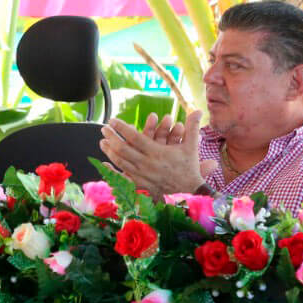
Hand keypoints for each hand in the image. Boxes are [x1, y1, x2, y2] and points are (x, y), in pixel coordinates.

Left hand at [98, 111, 215, 197]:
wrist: (191, 192)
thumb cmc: (189, 167)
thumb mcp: (191, 146)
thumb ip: (192, 127)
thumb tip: (199, 109)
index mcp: (158, 152)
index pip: (134, 137)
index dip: (121, 127)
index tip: (112, 120)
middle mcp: (148, 164)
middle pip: (123, 148)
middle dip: (111, 137)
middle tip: (103, 128)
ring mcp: (142, 175)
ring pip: (120, 162)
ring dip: (109, 151)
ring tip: (103, 141)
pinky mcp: (140, 185)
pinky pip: (122, 177)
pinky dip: (112, 170)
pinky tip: (104, 163)